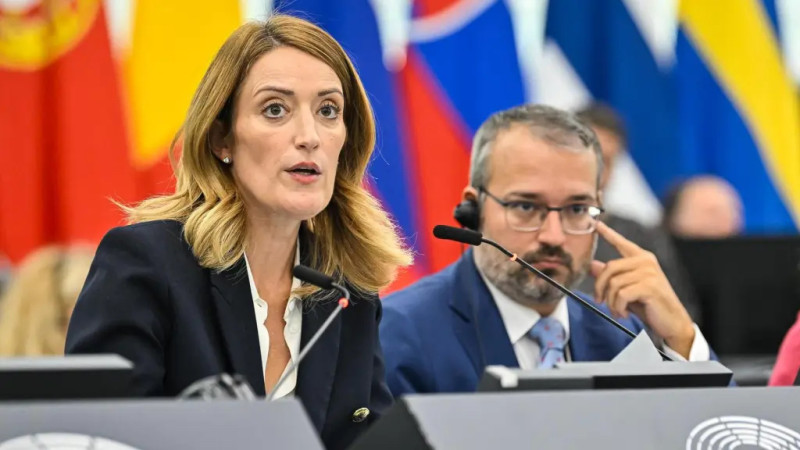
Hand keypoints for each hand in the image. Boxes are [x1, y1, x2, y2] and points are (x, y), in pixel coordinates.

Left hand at [591, 222, 694, 357]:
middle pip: (609, 268)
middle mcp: (646, 261)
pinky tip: (623, 313)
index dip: (608, 233)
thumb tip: (592, 265)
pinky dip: (617, 307)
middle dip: (600, 287)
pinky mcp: (649, 286)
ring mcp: (649, 272)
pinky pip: (620, 294)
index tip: (596, 224)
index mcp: (642, 258)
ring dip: (610, 302)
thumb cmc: (650, 305)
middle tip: (599, 302)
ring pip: (613, 283)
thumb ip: (611, 277)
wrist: (671, 322)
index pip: (622, 243)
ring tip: (617, 311)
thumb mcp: (627, 289)